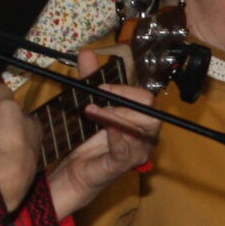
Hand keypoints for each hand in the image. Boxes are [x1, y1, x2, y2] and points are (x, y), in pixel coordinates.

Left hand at [44, 50, 159, 218]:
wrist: (73, 172)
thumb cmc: (85, 140)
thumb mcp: (88, 104)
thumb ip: (90, 80)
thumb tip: (87, 53)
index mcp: (139, 119)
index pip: (146, 99)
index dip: (125, 89)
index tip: (101, 87)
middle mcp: (144, 136)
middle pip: (151, 112)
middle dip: (124, 101)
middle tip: (99, 98)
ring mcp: (136, 152)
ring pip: (141, 129)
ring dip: (114, 116)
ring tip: (91, 112)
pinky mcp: (122, 166)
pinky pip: (128, 151)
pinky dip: (118, 137)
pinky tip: (105, 131)